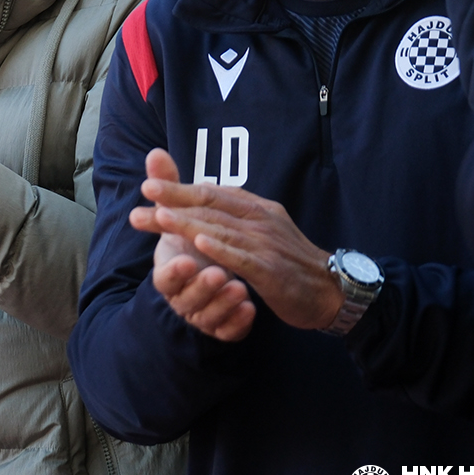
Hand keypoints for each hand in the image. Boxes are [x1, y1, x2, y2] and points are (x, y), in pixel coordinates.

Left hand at [128, 148, 340, 332]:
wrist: (330, 289)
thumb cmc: (288, 258)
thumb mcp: (259, 227)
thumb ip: (229, 210)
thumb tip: (201, 189)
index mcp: (254, 208)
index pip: (211, 193)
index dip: (179, 188)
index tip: (148, 185)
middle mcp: (259, 220)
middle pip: (211, 206)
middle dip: (174, 200)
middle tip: (144, 194)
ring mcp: (266, 244)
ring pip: (221, 230)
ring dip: (189, 223)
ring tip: (161, 216)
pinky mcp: (271, 271)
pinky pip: (243, 258)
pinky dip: (221, 250)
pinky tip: (200, 244)